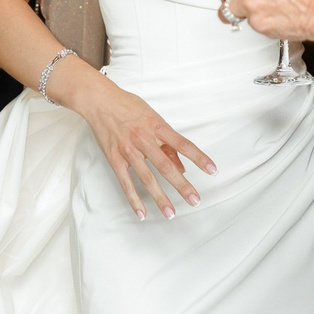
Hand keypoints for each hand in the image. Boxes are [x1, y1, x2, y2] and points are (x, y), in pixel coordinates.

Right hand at [78, 85, 215, 219]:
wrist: (100, 101)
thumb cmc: (129, 106)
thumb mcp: (154, 118)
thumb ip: (167, 143)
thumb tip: (182, 167)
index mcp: (157, 126)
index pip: (183, 144)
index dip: (199, 158)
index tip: (212, 170)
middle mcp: (144, 139)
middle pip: (166, 166)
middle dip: (182, 185)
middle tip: (195, 200)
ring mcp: (128, 150)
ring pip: (147, 178)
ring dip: (160, 197)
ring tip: (171, 213)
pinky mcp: (115, 158)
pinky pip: (125, 182)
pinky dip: (134, 199)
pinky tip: (142, 213)